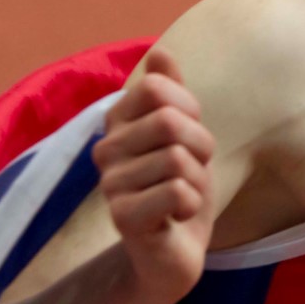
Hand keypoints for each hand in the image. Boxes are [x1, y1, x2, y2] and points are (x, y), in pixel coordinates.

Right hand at [92, 47, 214, 303]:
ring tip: (183, 196)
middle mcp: (105, 149)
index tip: (187, 137)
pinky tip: (177, 216)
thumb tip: (160, 52)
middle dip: (199, 146)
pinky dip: (192, 204)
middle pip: (169, 121)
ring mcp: (110, 184)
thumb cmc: (179, 186)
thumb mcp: (184, 134)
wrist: (173, 252)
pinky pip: (177, 192)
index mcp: (118, 122)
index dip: (189, 110)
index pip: (156, 88)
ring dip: (198, 181)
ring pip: (178, 159)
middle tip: (191, 171)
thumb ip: (171, 93)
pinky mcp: (122, 217)